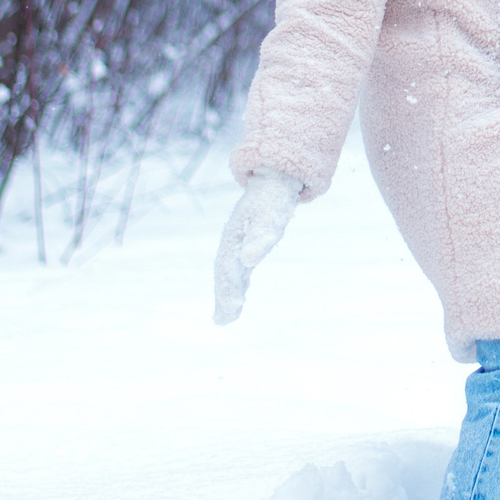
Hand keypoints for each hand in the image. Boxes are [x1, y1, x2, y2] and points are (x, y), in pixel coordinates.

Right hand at [212, 172, 301, 323]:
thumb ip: (261, 238)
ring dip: (227, 294)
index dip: (228, 288)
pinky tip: (238, 297)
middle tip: (223, 321)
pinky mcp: (247, 243)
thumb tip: (248, 261)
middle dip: (223, 297)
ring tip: (224, 318)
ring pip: (229, 273)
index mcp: (233, 236)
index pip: (227, 267)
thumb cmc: (274, 198)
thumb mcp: (271, 216)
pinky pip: (238, 269)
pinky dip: (236, 285)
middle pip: (224, 273)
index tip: (233, 307)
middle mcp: (232, 241)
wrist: (277, 178)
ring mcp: (238, 242)